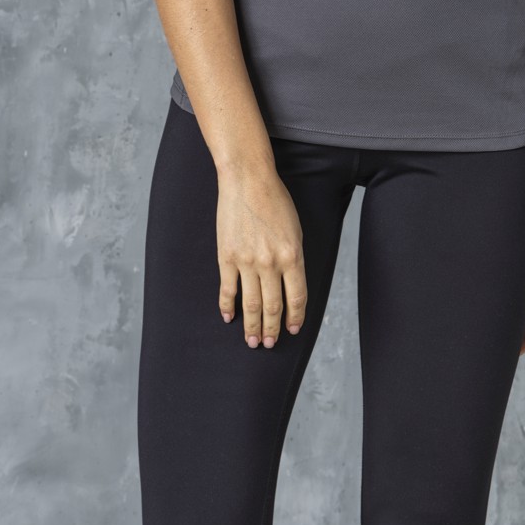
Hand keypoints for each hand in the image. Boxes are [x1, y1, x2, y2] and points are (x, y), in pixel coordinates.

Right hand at [215, 165, 307, 347]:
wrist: (248, 180)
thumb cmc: (275, 200)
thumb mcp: (295, 229)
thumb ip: (294, 257)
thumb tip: (291, 283)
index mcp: (292, 255)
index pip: (297, 297)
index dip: (295, 317)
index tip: (293, 329)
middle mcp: (271, 263)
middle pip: (273, 306)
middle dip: (272, 329)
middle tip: (269, 344)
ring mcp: (247, 261)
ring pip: (251, 303)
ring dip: (252, 325)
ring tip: (252, 341)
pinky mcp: (227, 257)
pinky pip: (228, 289)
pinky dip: (228, 306)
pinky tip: (229, 317)